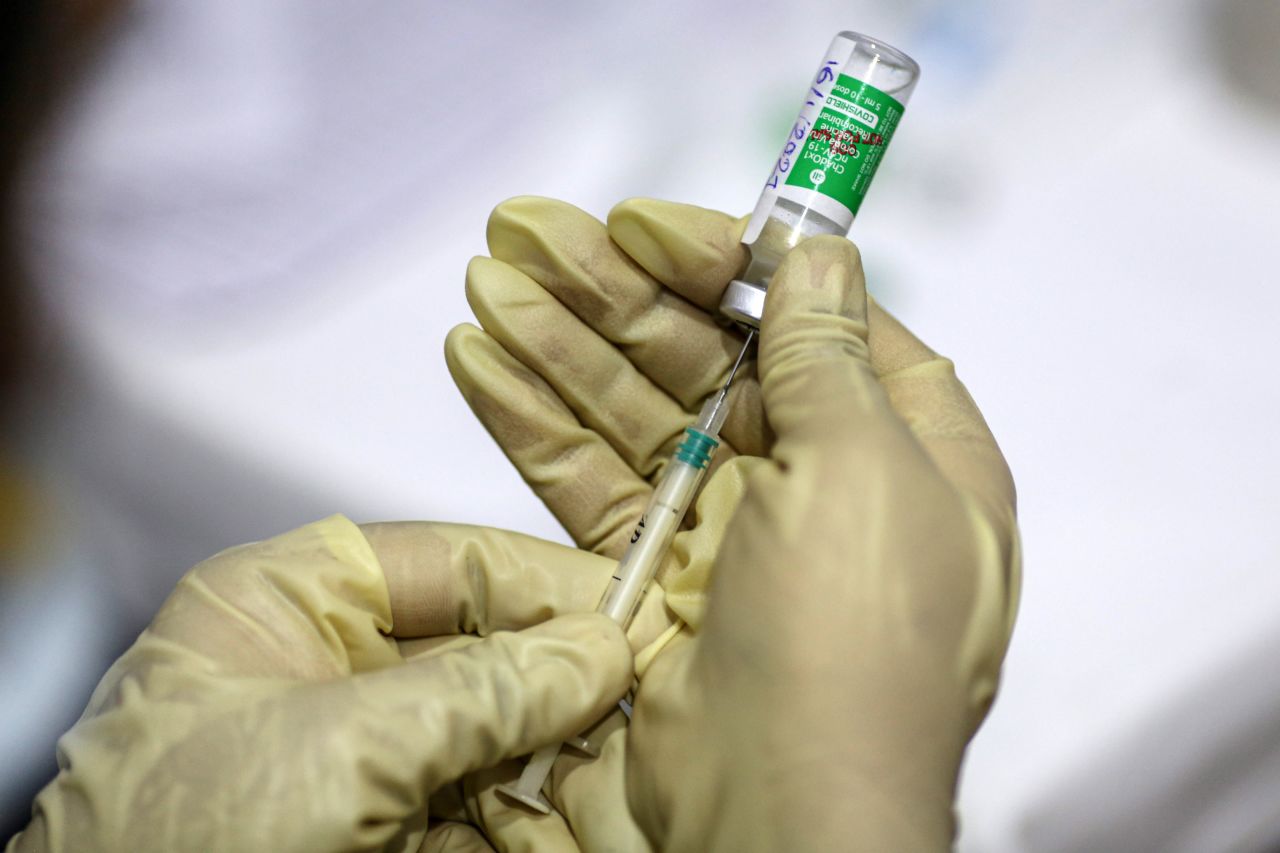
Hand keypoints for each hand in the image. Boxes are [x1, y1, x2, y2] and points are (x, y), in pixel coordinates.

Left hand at [8, 516, 632, 852]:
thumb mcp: (340, 747)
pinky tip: (582, 814)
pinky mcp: (374, 829)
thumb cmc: (181, 839)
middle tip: (645, 692)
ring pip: (487, 735)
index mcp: (287, 604)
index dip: (543, 582)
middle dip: (560, 677)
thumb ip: (479, 692)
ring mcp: (353, 757)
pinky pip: (473, 805)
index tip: (631, 609)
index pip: (445, 563)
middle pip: (478, 649)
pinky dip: (528, 816)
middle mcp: (324, 668)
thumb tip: (598, 649)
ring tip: (627, 757)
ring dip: (557, 752)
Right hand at [447, 198, 1018, 849]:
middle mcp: (820, 491)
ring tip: (489, 278)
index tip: (655, 227)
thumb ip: (828, 360)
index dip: (741, 267)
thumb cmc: (855, 650)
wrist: (775, 822)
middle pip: (711, 362)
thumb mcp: (862, 473)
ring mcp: (731, 538)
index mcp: (905, 457)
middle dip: (617, 295)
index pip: (822, 327)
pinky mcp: (650, 584)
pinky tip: (477, 359)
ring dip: (559, 346)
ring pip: (635, 416)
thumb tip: (824, 258)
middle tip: (529, 231)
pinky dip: (530, 424)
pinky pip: (585, 485)